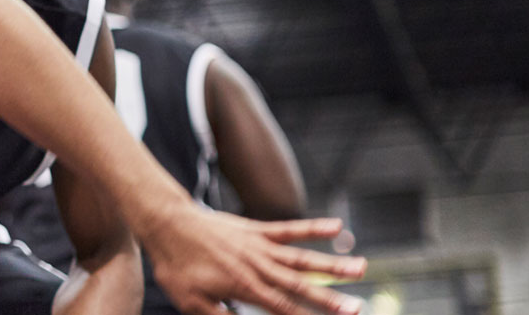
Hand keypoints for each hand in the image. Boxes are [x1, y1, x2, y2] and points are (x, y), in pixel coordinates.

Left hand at [142, 207, 365, 314]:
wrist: (166, 223)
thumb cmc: (176, 265)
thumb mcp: (192, 302)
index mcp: (245, 288)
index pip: (284, 311)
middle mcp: (259, 266)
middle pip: (301, 287)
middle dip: (330, 300)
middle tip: (358, 308)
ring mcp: (260, 245)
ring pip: (302, 257)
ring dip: (332, 265)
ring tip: (361, 267)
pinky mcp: (257, 229)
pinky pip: (289, 228)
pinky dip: (312, 228)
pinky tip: (336, 226)